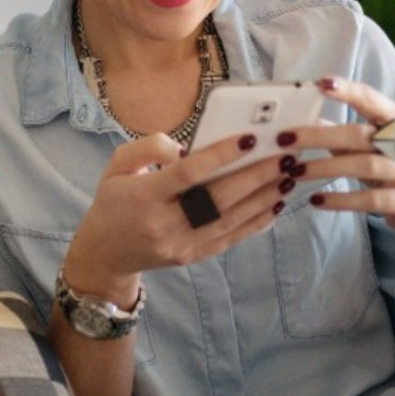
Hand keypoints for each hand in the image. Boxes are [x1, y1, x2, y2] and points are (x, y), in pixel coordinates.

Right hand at [61, 131, 290, 303]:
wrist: (104, 253)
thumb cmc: (114, 201)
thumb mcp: (117, 165)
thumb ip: (149, 147)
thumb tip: (189, 149)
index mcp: (143, 197)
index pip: (189, 174)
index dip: (221, 155)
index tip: (250, 138)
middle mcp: (163, 224)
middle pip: (218, 199)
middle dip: (257, 176)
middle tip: (286, 156)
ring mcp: (180, 245)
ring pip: (231, 220)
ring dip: (264, 197)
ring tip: (289, 176)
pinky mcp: (192, 257)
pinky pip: (230, 238)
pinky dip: (256, 221)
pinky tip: (275, 203)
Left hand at [275, 76, 394, 244]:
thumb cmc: (390, 168)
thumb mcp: (370, 147)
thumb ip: (341, 134)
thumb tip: (301, 121)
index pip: (371, 100)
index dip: (348, 91)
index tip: (321, 83)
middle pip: (360, 135)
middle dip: (320, 135)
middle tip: (285, 138)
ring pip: (364, 166)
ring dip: (324, 167)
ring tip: (294, 171)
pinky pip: (369, 199)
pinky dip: (340, 200)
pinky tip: (316, 199)